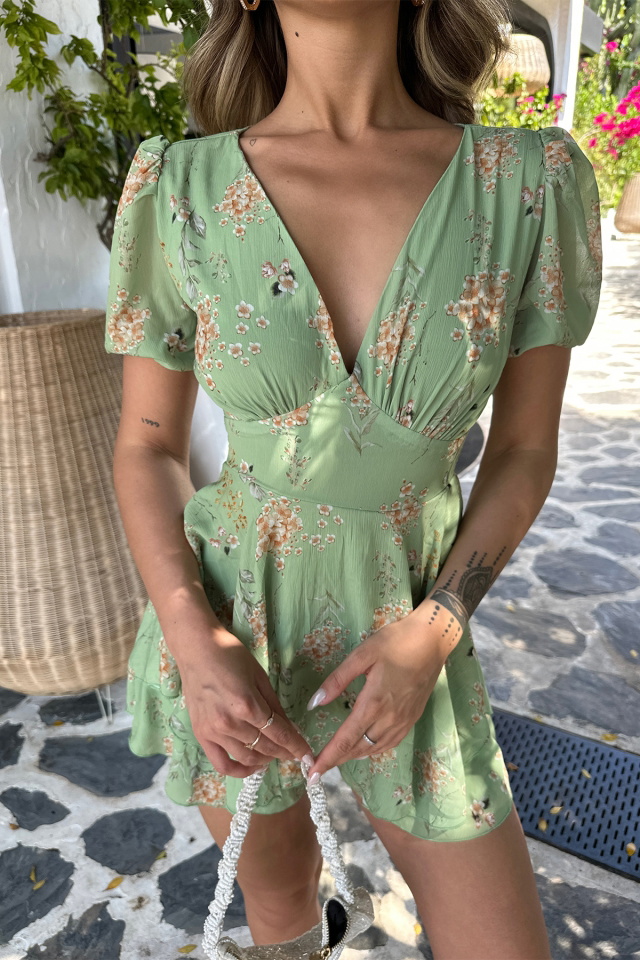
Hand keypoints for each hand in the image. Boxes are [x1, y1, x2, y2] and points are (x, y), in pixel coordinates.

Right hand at [179, 629, 312, 778]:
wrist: (196, 649)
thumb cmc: (230, 655)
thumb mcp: (260, 676)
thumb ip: (275, 705)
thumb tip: (290, 728)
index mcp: (248, 705)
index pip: (279, 734)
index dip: (297, 747)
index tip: (307, 755)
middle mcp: (231, 723)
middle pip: (265, 748)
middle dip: (284, 753)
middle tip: (293, 753)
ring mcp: (214, 732)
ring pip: (246, 759)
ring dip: (265, 761)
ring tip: (273, 755)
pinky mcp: (201, 735)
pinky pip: (221, 764)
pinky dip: (238, 771)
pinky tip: (251, 766)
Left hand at [304, 601, 462, 780]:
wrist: (434, 640)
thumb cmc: (396, 642)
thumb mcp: (362, 654)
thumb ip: (337, 680)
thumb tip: (315, 702)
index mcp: (374, 703)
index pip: (345, 739)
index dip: (328, 758)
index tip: (313, 773)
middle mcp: (389, 718)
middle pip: (359, 748)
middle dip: (337, 760)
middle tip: (318, 769)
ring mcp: (404, 720)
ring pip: (376, 748)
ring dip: (355, 756)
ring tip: (337, 759)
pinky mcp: (413, 717)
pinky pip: (390, 742)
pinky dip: (374, 749)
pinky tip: (366, 747)